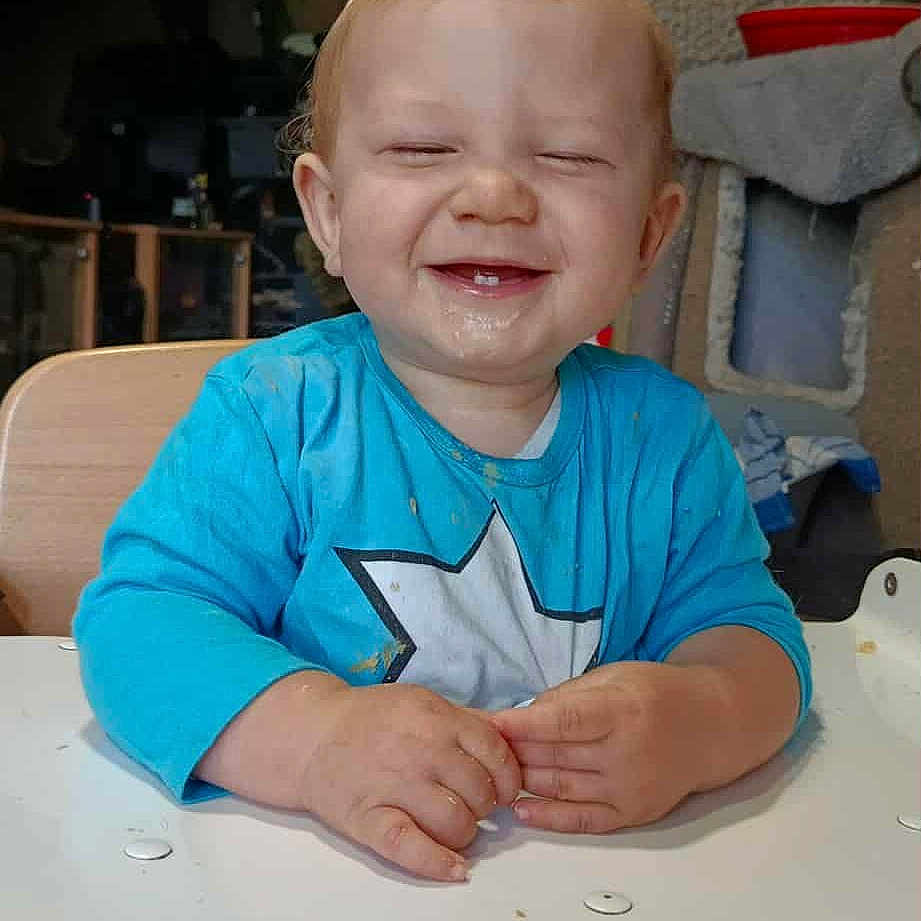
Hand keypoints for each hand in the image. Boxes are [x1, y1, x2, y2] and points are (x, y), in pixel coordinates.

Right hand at [298, 683, 520, 880]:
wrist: (311, 734)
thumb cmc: (372, 718)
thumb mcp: (422, 701)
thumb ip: (465, 719)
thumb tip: (511, 738)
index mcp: (437, 718)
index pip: (495, 753)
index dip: (507, 777)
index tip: (503, 788)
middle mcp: (421, 750)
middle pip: (480, 792)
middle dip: (484, 805)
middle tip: (472, 805)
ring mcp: (394, 785)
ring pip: (456, 823)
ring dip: (464, 833)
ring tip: (454, 826)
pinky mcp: (369, 819)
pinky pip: (411, 848)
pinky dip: (437, 863)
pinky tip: (454, 868)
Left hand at [490, 662, 724, 833]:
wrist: (710, 726)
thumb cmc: (656, 693)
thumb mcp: (614, 676)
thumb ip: (568, 696)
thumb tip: (522, 716)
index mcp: (622, 710)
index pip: (563, 721)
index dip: (523, 724)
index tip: (492, 723)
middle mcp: (627, 753)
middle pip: (556, 756)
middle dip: (514, 751)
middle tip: (482, 745)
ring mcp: (630, 788)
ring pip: (562, 787)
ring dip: (523, 780)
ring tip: (493, 771)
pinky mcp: (633, 813)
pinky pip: (583, 820)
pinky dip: (549, 818)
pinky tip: (521, 810)